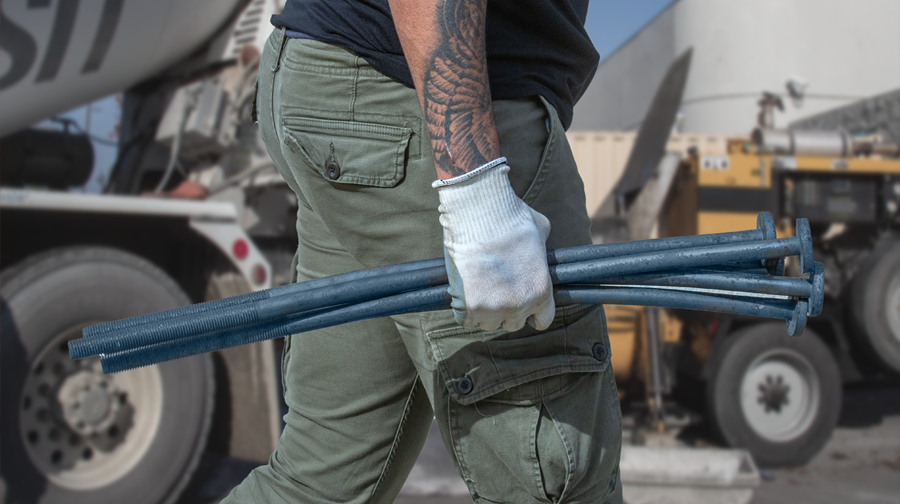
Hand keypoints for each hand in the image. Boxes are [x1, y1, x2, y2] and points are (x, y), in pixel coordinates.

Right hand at [435, 160, 554, 331]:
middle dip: (505, 310)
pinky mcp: (469, 306)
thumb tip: (540, 246)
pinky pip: (465, 320)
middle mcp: (519, 305)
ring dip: (483, 311)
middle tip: (495, 292)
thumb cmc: (511, 218)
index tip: (523, 307)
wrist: (480, 214)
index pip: (543, 320)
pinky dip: (462, 310)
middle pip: (512, 323)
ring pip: (487, 323)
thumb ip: (541, 250)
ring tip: (477, 290)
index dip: (533, 315)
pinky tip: (462, 294)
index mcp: (541, 291)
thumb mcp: (541, 232)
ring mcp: (493, 308)